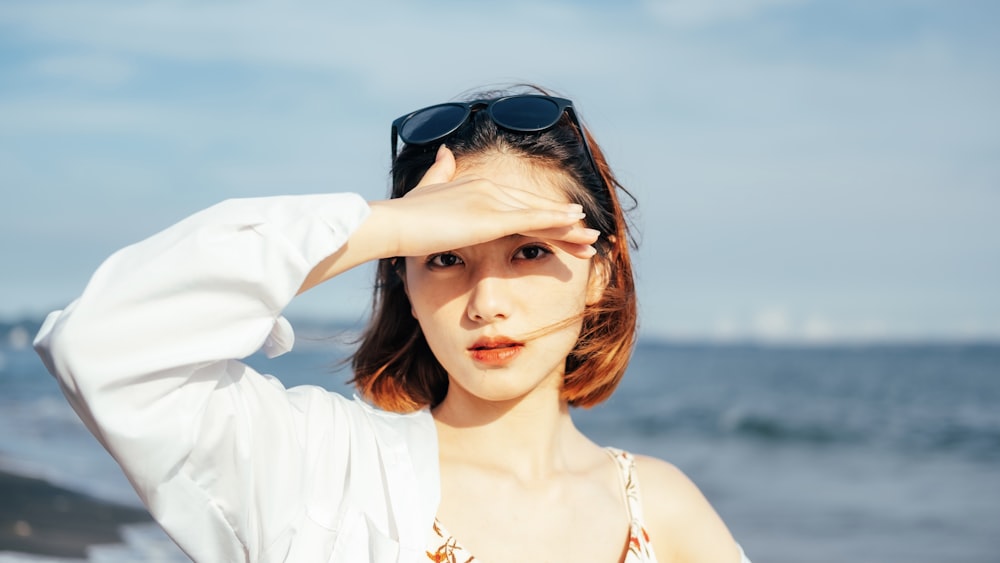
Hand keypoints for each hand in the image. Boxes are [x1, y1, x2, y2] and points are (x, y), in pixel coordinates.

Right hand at [299, 146, 598, 292]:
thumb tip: (445, 153)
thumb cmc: (405, 218)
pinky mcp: (489, 217)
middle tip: (589, 239)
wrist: (390, 224)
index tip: (566, 230)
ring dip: (569, 228)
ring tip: (592, 239)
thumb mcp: (426, 191)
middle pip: (536, 209)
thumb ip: (440, 173)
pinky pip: (530, 220)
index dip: (545, 218)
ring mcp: (491, 201)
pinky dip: (555, 222)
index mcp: (478, 187)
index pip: (520, 205)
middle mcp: (489, 189)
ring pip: (539, 215)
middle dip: (564, 226)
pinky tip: (576, 226)